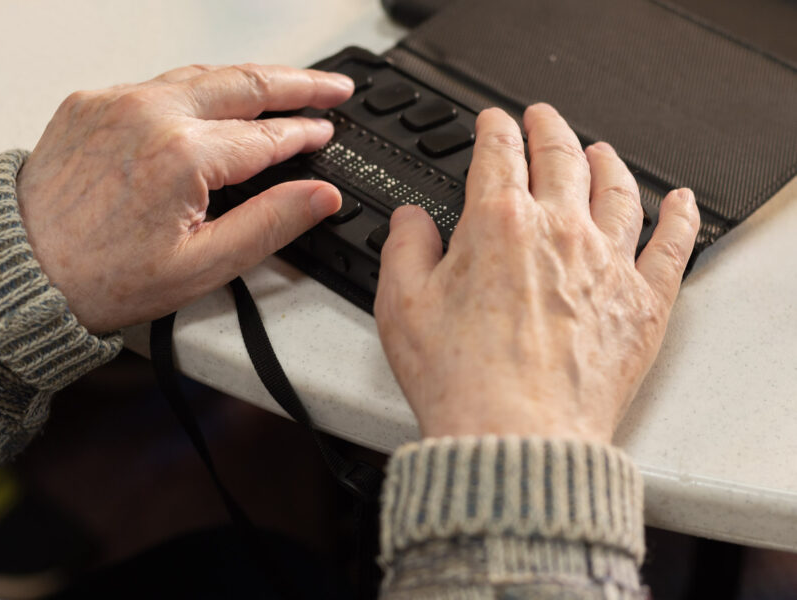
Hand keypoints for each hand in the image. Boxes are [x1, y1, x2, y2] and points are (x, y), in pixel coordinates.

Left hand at [16, 64, 353, 332]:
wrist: (22, 274)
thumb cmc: (101, 278)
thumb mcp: (202, 265)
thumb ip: (271, 224)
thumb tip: (322, 196)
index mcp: (182, 155)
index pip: (266, 135)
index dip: (304, 134)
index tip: (327, 132)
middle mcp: (149, 114)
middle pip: (244, 84)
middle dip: (298, 82)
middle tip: (333, 86)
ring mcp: (116, 102)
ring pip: (203, 76)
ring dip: (250, 79)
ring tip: (286, 84)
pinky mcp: (91, 102)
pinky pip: (159, 84)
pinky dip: (199, 87)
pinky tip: (217, 98)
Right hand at [375, 104, 699, 443]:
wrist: (516, 438)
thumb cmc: (461, 382)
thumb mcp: (400, 306)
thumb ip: (404, 248)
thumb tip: (411, 221)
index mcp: (498, 224)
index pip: (499, 152)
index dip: (493, 128)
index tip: (493, 122)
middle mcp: (559, 231)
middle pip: (562, 156)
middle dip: (548, 128)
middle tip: (542, 119)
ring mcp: (607, 264)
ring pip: (617, 190)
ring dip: (607, 161)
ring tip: (600, 151)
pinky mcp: (643, 304)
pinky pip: (672, 246)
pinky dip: (679, 217)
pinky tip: (680, 204)